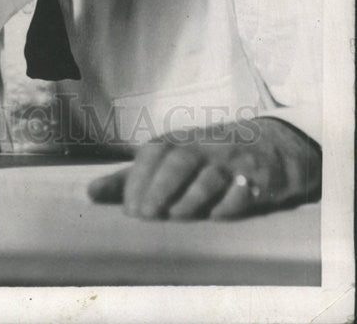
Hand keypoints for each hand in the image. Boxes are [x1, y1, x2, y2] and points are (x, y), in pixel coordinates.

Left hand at [87, 118, 320, 219]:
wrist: (268, 145)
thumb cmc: (206, 156)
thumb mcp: (169, 161)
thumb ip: (131, 179)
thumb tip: (90, 193)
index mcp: (179, 141)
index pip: (155, 152)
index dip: (140, 177)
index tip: (128, 207)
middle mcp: (204, 146)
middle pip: (180, 161)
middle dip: (161, 187)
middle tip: (146, 215)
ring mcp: (232, 161)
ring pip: (210, 176)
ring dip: (191, 198)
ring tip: (176, 216)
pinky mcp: (257, 178)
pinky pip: (243, 191)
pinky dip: (228, 204)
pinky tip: (215, 215)